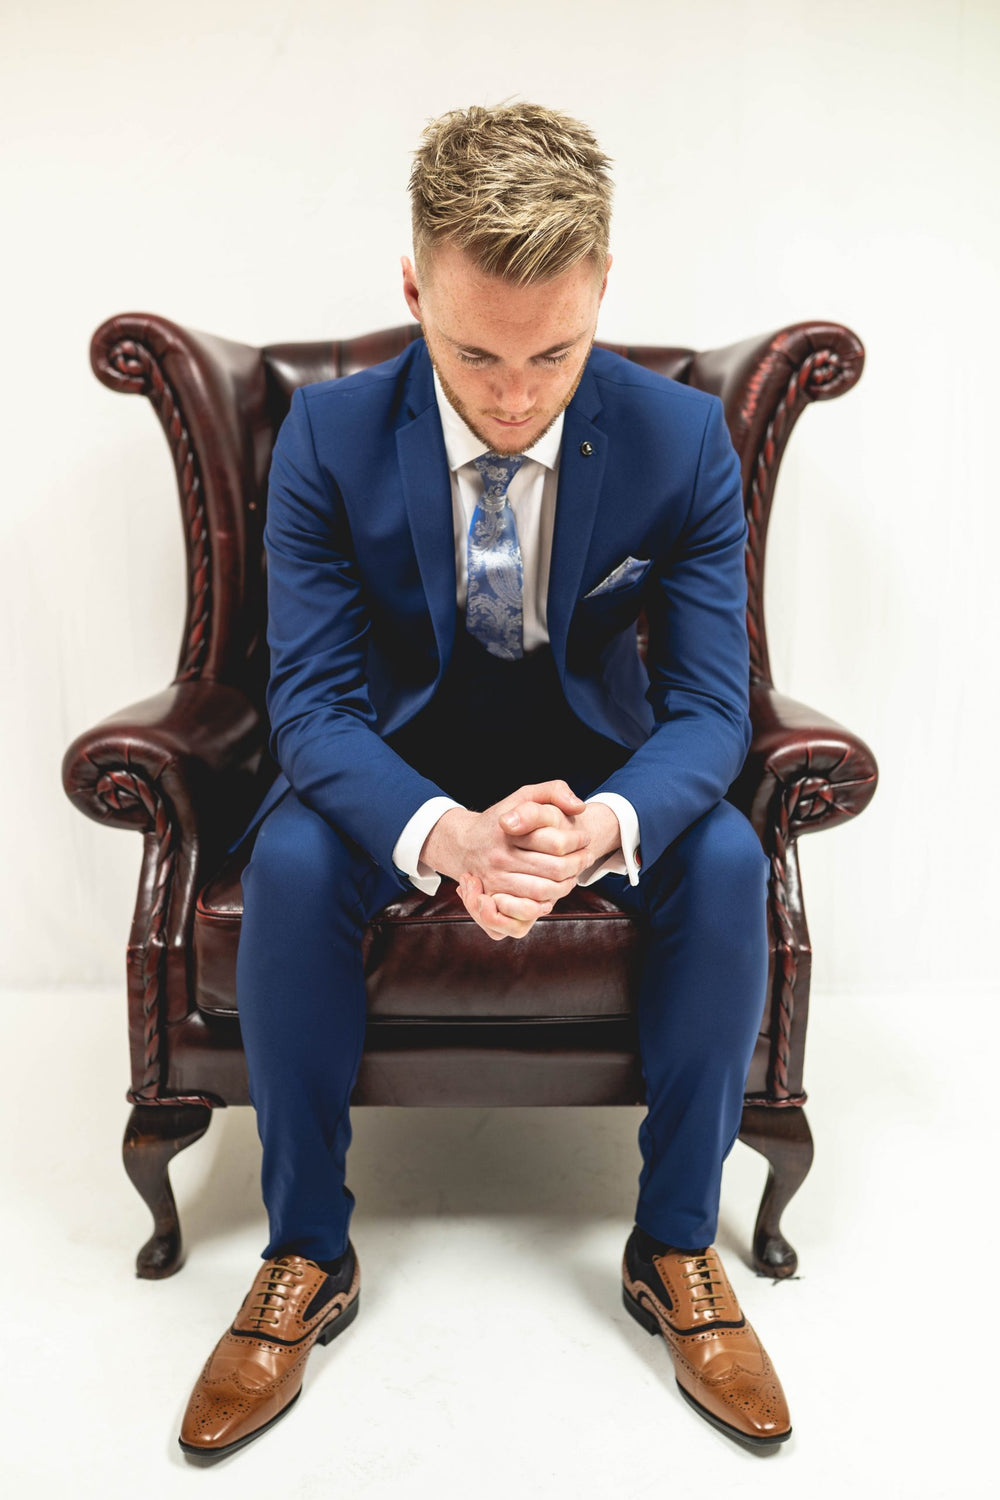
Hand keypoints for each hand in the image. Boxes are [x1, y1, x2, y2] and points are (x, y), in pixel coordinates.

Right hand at [422, 780, 595, 940]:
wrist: (464, 844)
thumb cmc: (503, 819)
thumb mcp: (525, 795)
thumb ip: (554, 790)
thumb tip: (578, 808)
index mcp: (508, 830)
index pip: (557, 843)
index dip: (578, 841)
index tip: (584, 838)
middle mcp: (499, 857)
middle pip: (555, 870)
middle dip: (579, 864)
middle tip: (586, 857)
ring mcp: (495, 880)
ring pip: (545, 891)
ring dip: (568, 884)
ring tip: (574, 874)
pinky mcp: (493, 898)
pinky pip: (527, 910)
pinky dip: (547, 903)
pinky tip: (554, 890)